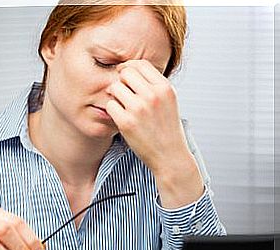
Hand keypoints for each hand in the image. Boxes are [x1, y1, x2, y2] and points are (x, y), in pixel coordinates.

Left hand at [105, 59, 188, 174]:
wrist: (170, 155)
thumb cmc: (166, 128)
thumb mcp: (168, 101)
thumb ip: (153, 85)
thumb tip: (130, 69)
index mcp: (164, 88)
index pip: (140, 64)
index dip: (129, 68)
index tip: (125, 76)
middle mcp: (152, 95)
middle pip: (125, 73)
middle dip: (121, 81)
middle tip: (122, 94)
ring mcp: (139, 108)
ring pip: (115, 88)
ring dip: (115, 96)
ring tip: (122, 107)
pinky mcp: (126, 122)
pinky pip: (110, 105)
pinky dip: (112, 111)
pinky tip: (120, 118)